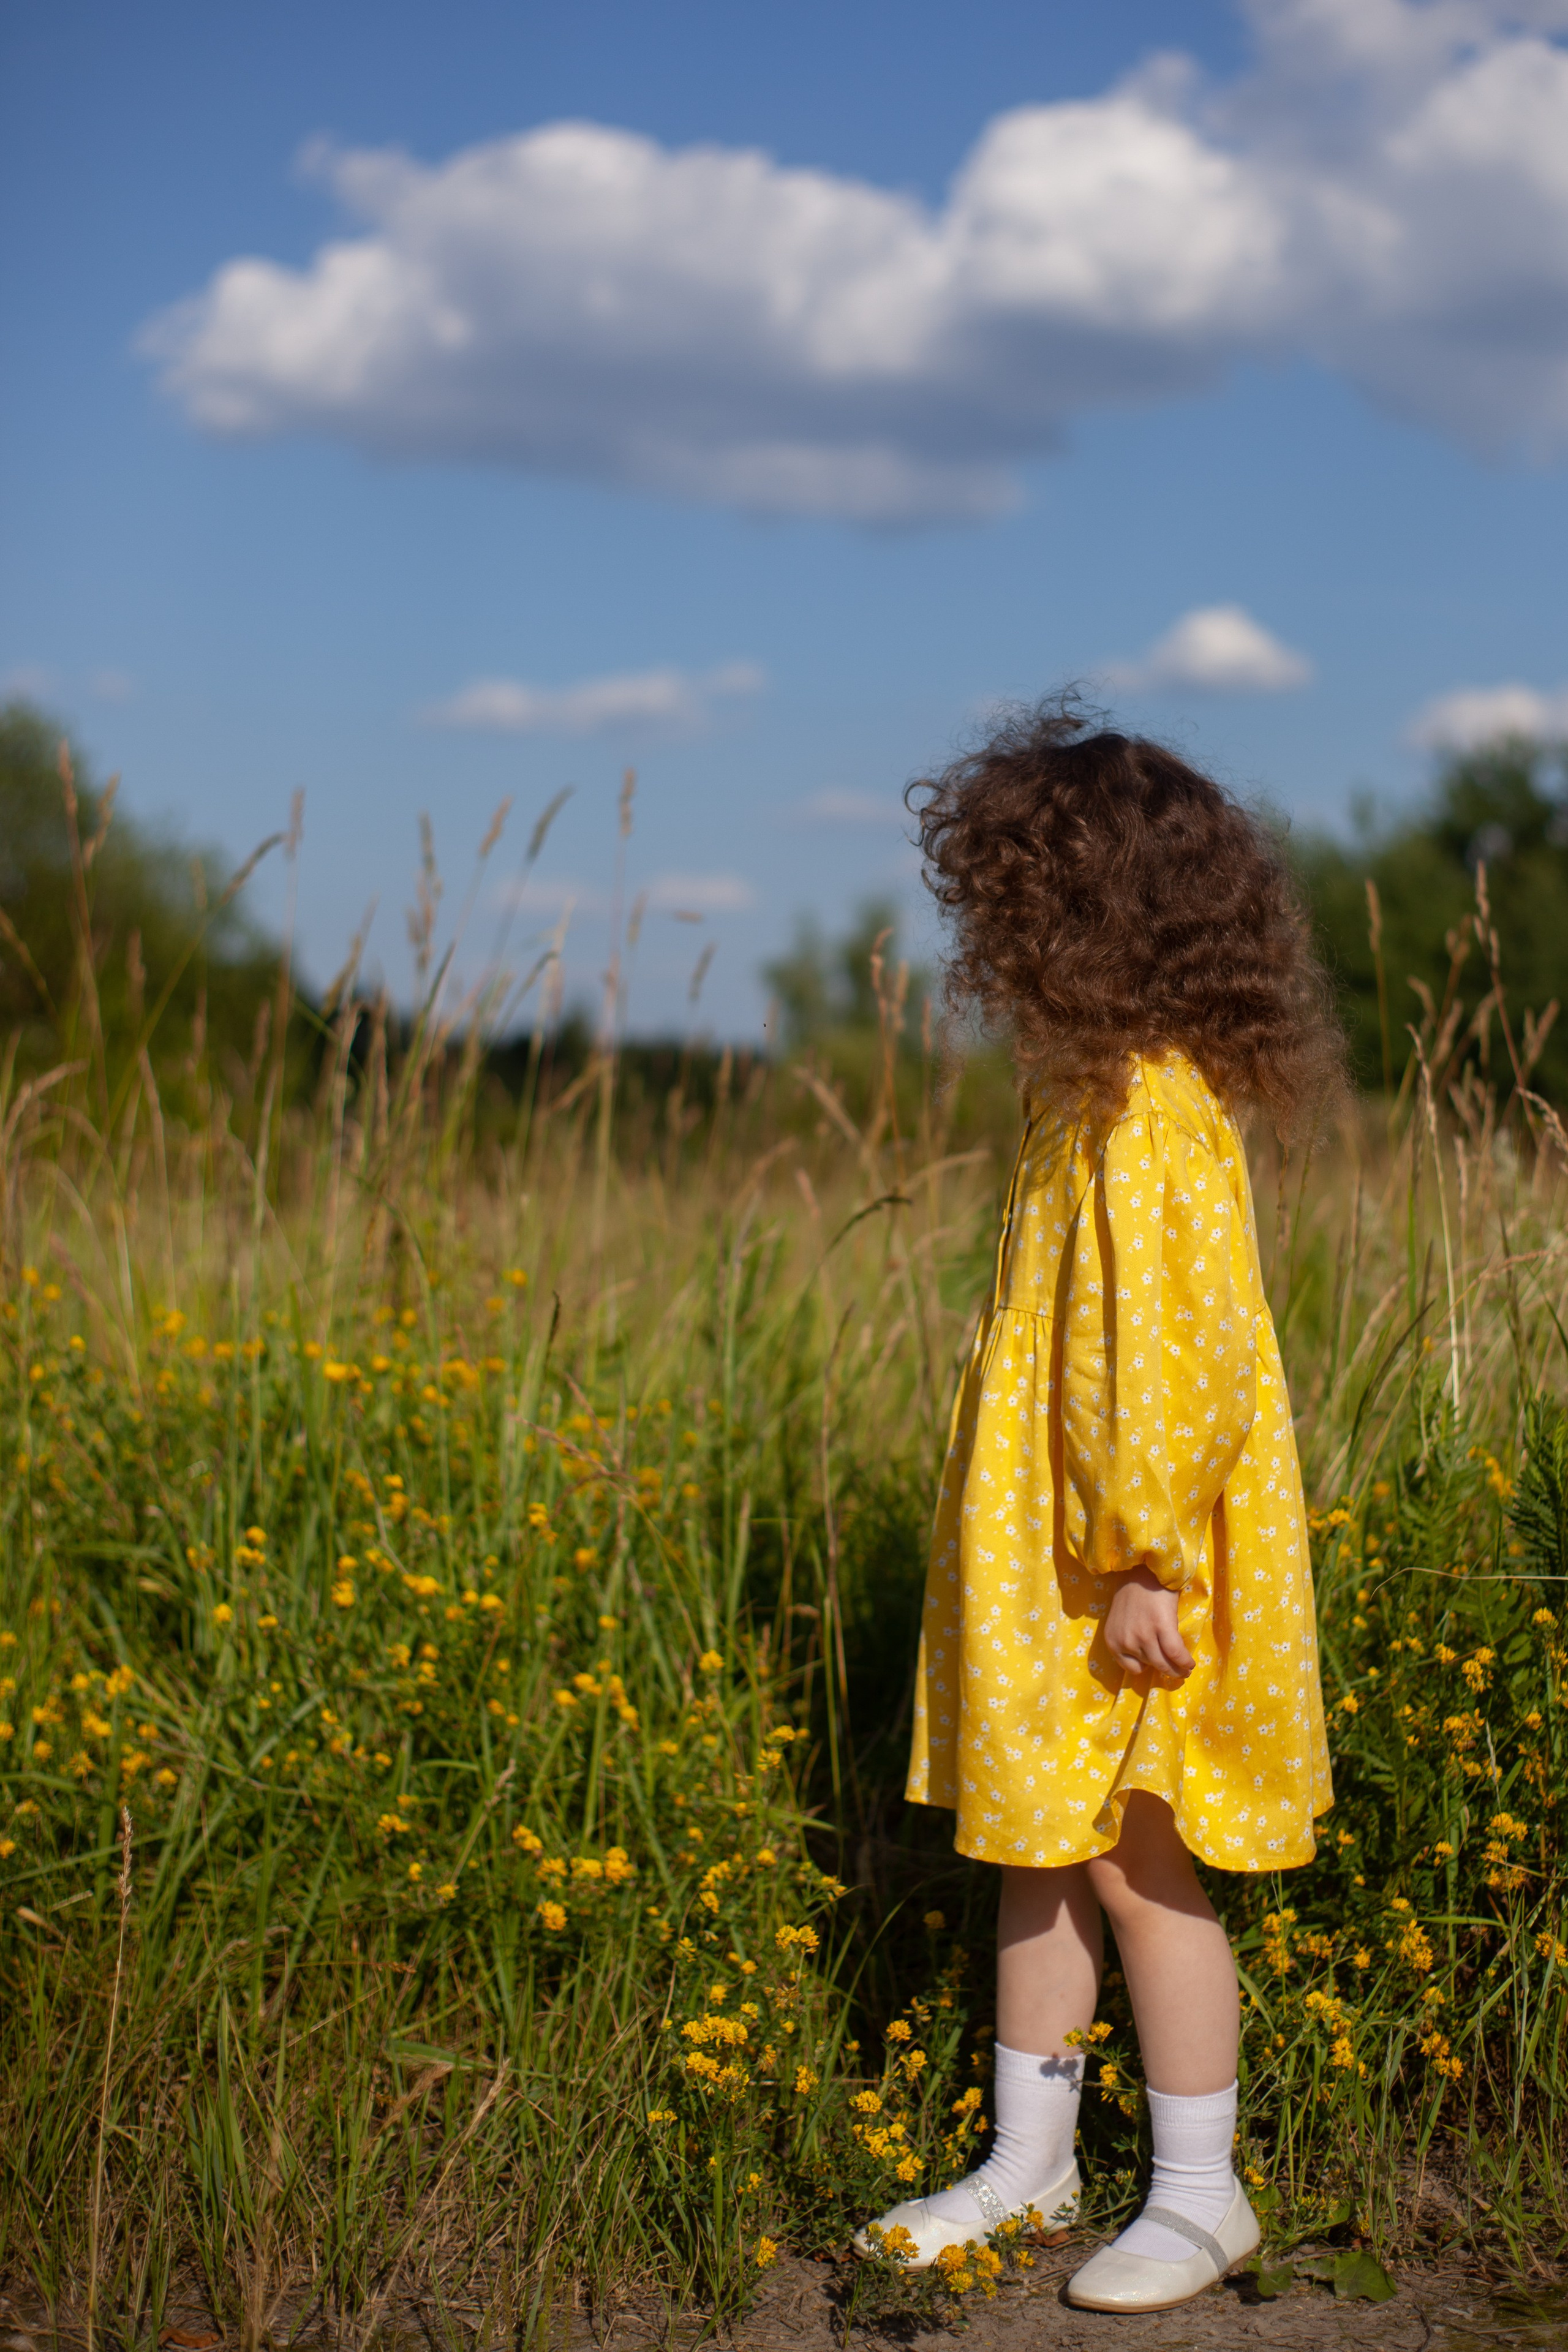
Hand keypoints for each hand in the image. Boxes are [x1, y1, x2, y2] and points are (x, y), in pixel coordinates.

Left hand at [1102, 1565, 1194, 1685]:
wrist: (1144, 1569)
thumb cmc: (1134, 1592)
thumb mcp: (1122, 1621)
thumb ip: (1129, 1638)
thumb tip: (1148, 1657)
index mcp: (1113, 1640)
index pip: (1132, 1667)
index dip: (1146, 1667)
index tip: (1156, 1663)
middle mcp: (1125, 1641)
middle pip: (1151, 1666)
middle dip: (1167, 1671)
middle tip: (1178, 1672)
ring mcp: (1143, 1635)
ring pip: (1164, 1663)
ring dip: (1178, 1670)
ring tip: (1186, 1669)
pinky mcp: (1161, 1627)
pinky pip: (1176, 1653)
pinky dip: (1185, 1661)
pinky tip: (1190, 1663)